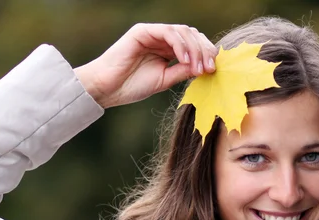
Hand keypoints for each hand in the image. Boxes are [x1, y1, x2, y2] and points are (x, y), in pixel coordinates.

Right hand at [74, 23, 217, 108]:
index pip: (193, 45)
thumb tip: (205, 67)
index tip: (211, 71)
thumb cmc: (131, 86)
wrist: (107, 89)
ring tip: (197, 67)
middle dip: (204, 51)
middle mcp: (161, 38)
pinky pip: (168, 32)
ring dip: (194, 49)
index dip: (205, 54)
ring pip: (183, 32)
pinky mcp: (143, 31)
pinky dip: (179, 45)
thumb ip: (182, 71)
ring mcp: (152, 33)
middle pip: (191, 35)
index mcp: (166, 50)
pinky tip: (184, 60)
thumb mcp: (165, 80)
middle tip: (209, 68)